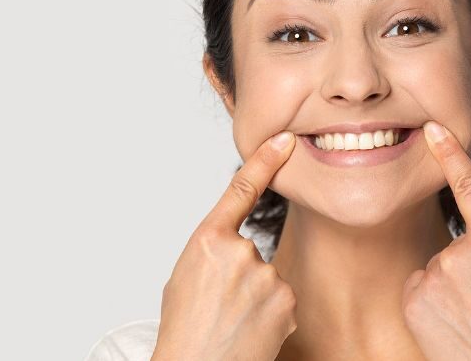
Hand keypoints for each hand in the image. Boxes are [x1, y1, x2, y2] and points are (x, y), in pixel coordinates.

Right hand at [151, 131, 297, 360]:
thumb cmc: (185, 327)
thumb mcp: (185, 277)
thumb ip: (214, 251)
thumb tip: (238, 248)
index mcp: (207, 240)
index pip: (241, 189)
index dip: (264, 161)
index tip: (285, 140)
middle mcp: (239, 251)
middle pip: (250, 252)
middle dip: (239, 277)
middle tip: (218, 307)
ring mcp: (265, 275)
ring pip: (266, 278)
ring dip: (254, 299)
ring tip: (230, 322)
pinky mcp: (285, 299)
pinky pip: (280, 299)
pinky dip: (268, 315)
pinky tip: (249, 331)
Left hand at [402, 121, 470, 360]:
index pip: (468, 187)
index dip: (450, 153)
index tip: (434, 128)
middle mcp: (457, 255)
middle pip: (455, 244)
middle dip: (468, 263)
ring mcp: (432, 277)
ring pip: (436, 266)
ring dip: (449, 284)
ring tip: (470, 313)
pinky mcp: (412, 298)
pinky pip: (419, 285)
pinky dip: (431, 299)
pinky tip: (450, 320)